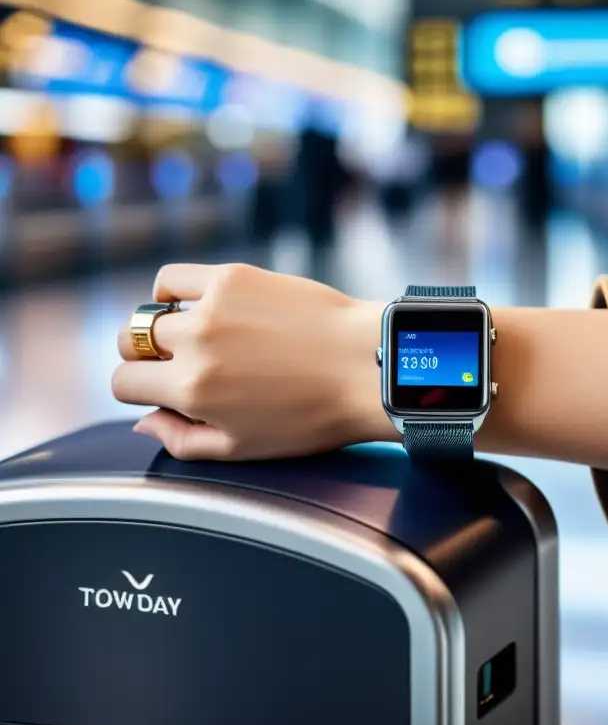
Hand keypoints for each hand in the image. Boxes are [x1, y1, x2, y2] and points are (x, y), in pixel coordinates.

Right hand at [113, 263, 391, 460]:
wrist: (368, 365)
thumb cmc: (315, 414)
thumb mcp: (245, 448)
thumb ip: (183, 441)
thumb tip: (144, 422)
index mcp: (193, 392)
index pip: (123, 384)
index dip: (139, 392)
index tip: (161, 390)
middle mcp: (196, 344)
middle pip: (131, 344)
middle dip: (146, 359)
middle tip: (179, 365)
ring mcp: (213, 306)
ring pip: (149, 311)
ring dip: (162, 327)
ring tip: (194, 337)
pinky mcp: (233, 276)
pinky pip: (175, 277)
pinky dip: (174, 291)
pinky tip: (197, 305)